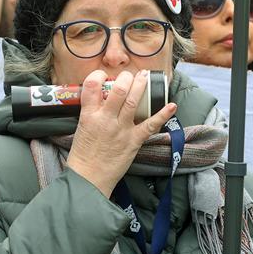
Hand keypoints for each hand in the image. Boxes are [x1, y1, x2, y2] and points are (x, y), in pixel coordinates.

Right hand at [66, 70, 177, 197]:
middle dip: (126, 78)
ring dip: (140, 86)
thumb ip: (90, 112)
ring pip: (133, 101)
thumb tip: (99, 99)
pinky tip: (171, 105)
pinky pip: (150, 125)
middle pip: (118, 90)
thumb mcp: (80, 128)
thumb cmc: (83, 154)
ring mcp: (121, 129)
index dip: (98, 75)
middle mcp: (105, 119)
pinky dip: (162, 114)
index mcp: (89, 115)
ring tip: (144, 76)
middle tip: (129, 75)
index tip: (104, 76)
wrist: (89, 178)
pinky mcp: (133, 141)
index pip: (92, 85)